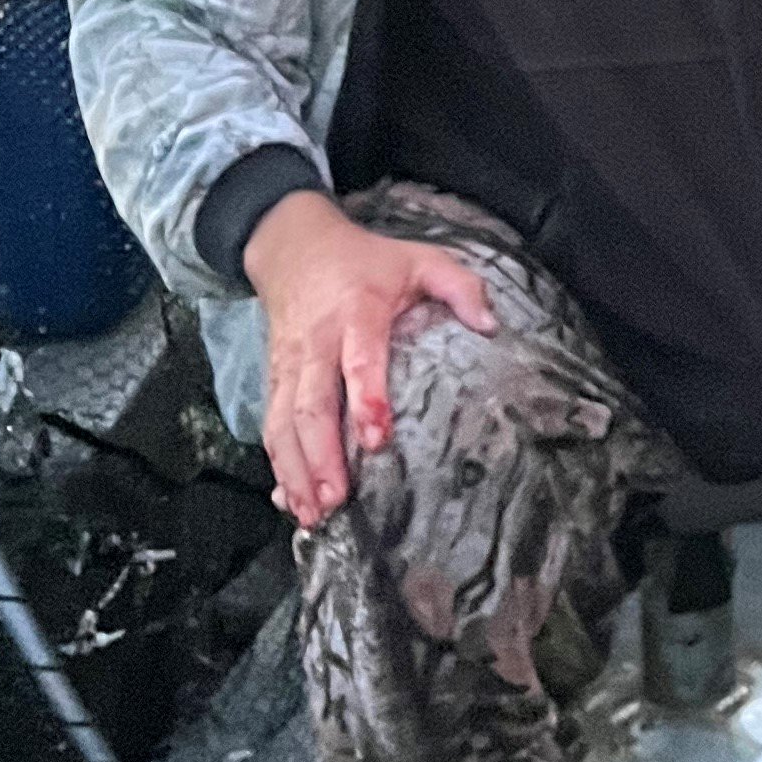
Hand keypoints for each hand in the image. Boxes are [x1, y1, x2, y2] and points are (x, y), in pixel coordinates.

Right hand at [248, 191, 490, 528]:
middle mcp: (316, 344)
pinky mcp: (274, 380)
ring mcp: (289, 365)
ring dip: (295, 471)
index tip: (378, 439)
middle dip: (320, 456)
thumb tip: (490, 327)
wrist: (295, 247)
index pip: (359, 360)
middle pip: (311, 405)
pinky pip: (270, 427)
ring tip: (313, 515)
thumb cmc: (368, 261)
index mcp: (356, 313)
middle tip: (336, 499)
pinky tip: (290, 501)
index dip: (367, 399)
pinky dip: (277, 466)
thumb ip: (461, 287)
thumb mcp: (420, 259)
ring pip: (283, 423)